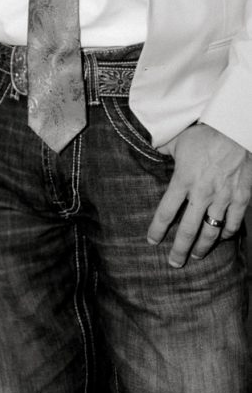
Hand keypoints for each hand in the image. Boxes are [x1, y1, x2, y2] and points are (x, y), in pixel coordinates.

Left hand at [147, 123, 251, 266]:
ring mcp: (223, 198)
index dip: (157, 230)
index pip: (165, 212)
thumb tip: (152, 147)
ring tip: (196, 255)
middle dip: (179, 249)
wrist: (235, 130)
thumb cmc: (204, 134)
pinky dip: (228, 233)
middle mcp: (201, 193)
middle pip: (187, 230)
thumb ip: (164, 149)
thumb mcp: (178, 140)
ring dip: (203, 246)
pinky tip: (222, 237)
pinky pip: (234, 223)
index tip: (152, 241)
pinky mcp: (241, 198)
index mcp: (183, 180)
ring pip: (211, 231)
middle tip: (174, 263)